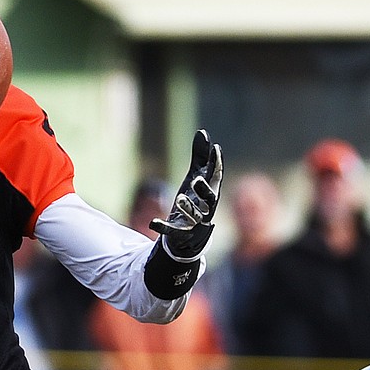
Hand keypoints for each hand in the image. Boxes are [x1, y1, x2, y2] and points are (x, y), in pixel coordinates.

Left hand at [150, 129, 222, 260]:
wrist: (190, 237)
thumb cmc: (196, 202)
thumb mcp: (196, 179)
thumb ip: (200, 158)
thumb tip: (203, 133)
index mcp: (210, 193)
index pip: (216, 178)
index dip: (217, 164)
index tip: (216, 148)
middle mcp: (205, 209)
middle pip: (210, 200)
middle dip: (204, 190)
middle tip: (197, 179)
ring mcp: (194, 223)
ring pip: (193, 216)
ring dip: (187, 207)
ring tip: (180, 198)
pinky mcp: (180, 234)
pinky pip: (172, 232)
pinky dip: (163, 227)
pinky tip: (153, 222)